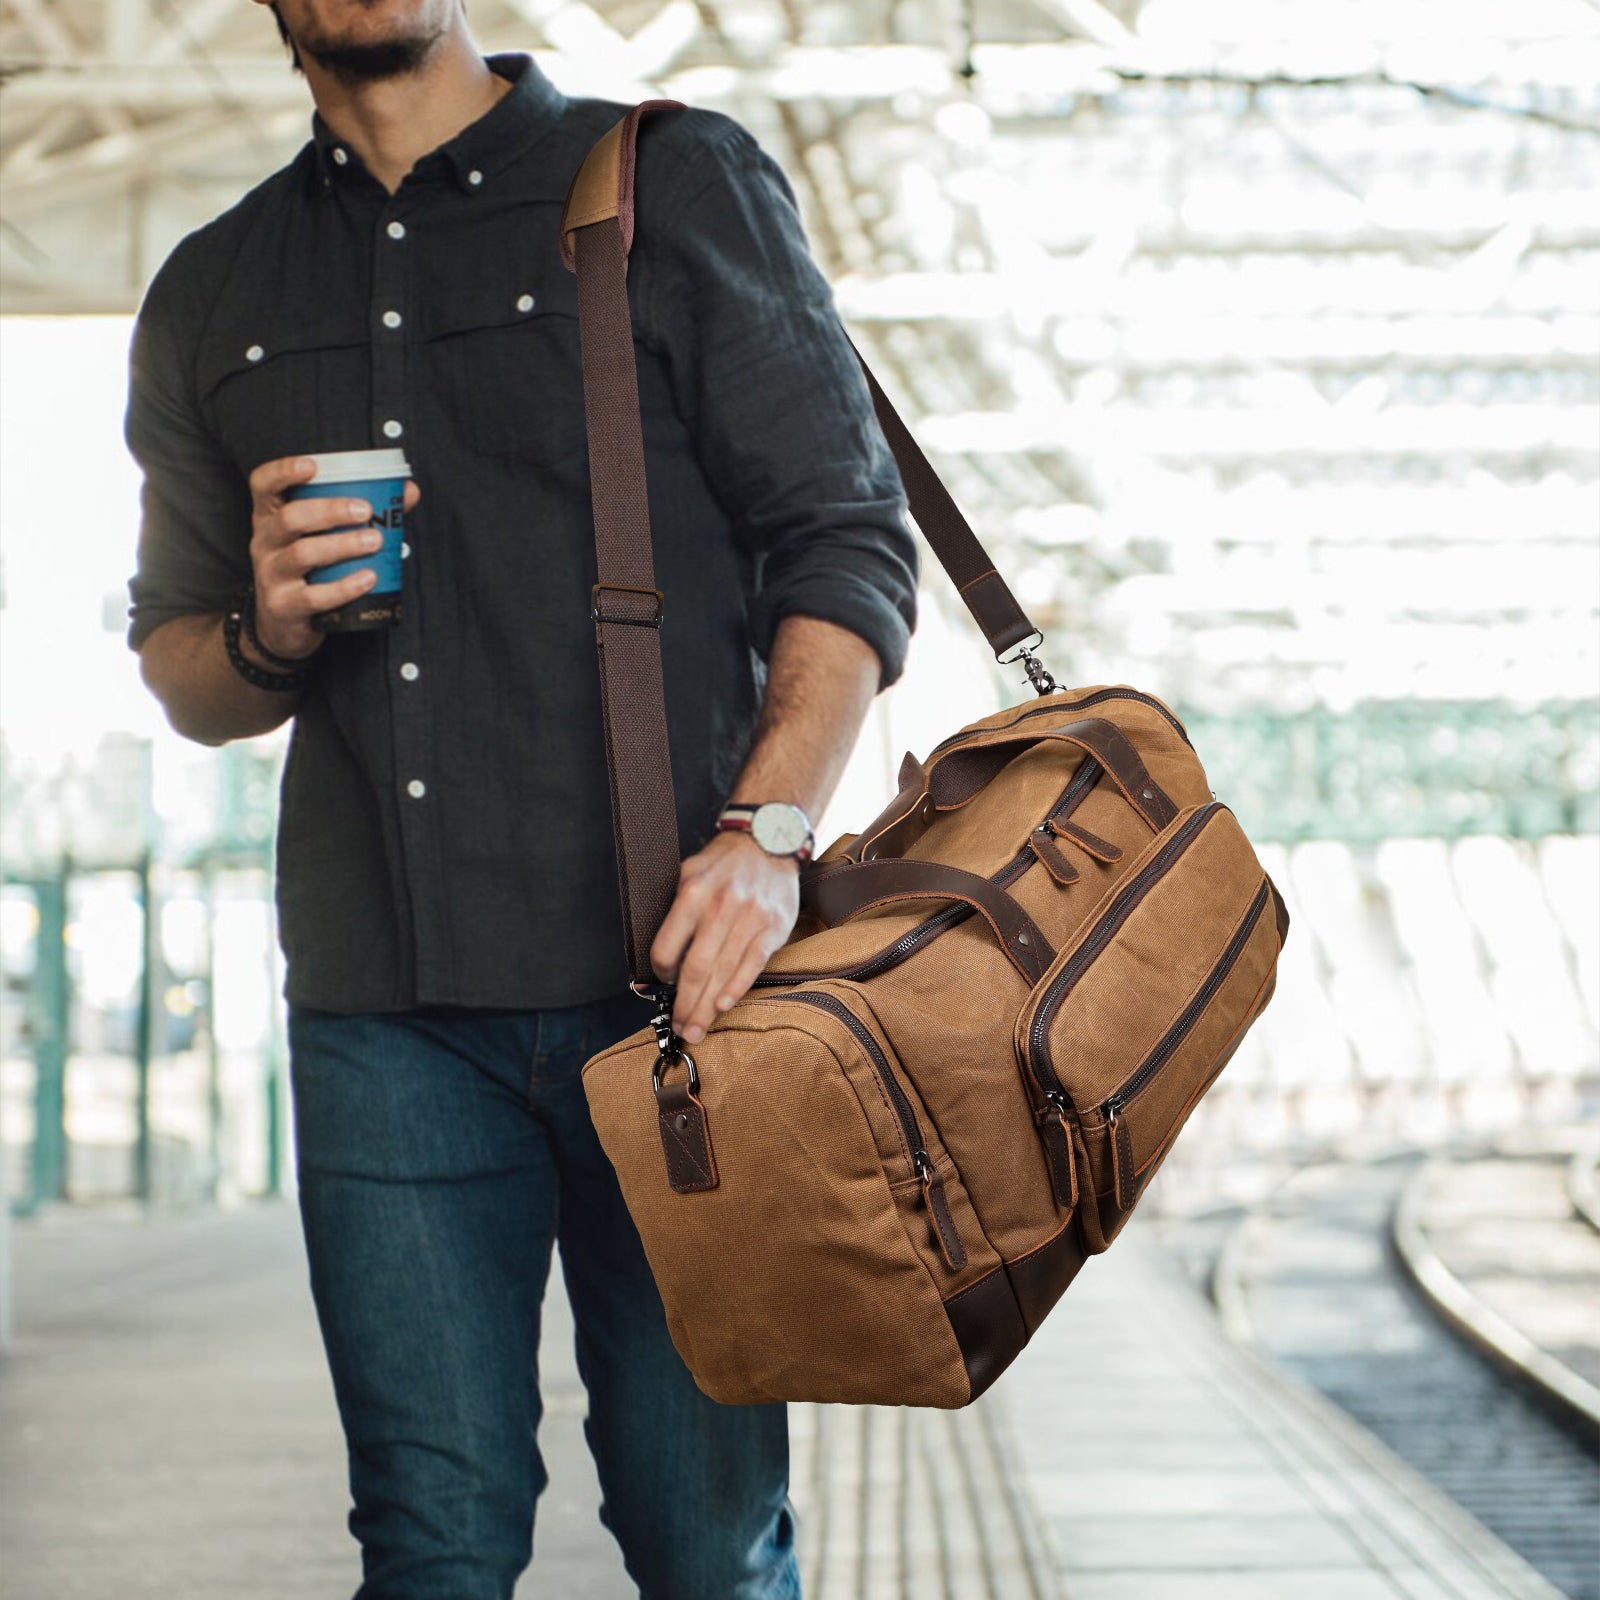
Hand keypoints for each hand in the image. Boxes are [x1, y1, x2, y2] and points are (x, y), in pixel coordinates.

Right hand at [247, 455, 422, 660]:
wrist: (281, 626)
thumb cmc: (308, 571)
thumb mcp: (321, 538)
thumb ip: (362, 513)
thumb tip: (407, 492)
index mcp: (271, 517)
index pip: (263, 485)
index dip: (283, 471)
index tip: (312, 465)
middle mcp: (265, 542)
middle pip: (290, 518)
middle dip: (330, 511)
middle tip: (365, 510)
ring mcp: (271, 575)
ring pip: (303, 554)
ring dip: (343, 545)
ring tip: (374, 541)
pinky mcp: (285, 606)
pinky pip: (315, 596)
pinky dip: (345, 587)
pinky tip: (368, 578)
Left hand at [650, 831, 799, 1043]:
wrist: (770, 839)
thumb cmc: (725, 861)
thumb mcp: (689, 871)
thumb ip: (676, 909)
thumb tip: (662, 954)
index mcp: (694, 893)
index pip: (668, 946)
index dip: (661, 972)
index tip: (662, 983)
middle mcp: (722, 906)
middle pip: (696, 968)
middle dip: (684, 1005)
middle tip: (679, 1028)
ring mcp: (751, 917)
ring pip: (724, 972)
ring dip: (707, 1006)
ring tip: (697, 1029)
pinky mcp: (774, 927)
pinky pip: (753, 964)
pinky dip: (737, 987)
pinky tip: (723, 1005)